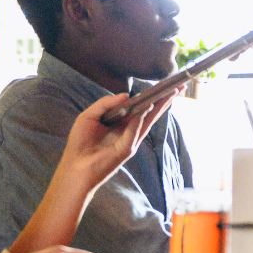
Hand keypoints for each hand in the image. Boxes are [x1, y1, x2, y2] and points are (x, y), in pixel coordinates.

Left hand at [57, 91, 173, 198]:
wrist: (74, 167)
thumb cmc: (79, 143)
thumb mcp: (89, 116)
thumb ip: (106, 103)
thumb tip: (127, 95)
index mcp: (121, 122)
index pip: (140, 107)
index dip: (150, 96)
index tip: (162, 86)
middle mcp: (129, 130)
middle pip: (150, 112)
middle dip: (164, 100)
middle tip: (178, 87)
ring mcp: (130, 140)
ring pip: (149, 120)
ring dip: (160, 107)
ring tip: (171, 94)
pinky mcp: (126, 149)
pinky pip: (135, 131)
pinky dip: (141, 119)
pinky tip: (147, 106)